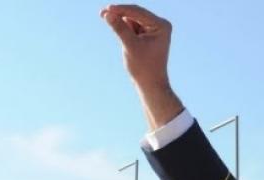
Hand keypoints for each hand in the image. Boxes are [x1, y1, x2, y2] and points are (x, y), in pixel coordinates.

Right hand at [101, 5, 182, 129]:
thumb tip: (107, 14)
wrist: (151, 85)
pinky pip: (133, 28)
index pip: (138, 12)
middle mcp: (159, 25)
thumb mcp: (130, 46)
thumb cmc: (143, 68)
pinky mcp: (147, 36)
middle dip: (119, 14)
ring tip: (111, 27)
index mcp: (161, 25)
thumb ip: (119, 28)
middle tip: (102, 12)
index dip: (121, 9)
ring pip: (133, 20)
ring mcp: (154, 30)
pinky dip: (124, 29)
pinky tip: (117, 32)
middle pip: (135, 14)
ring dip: (121, 22)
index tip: (106, 9)